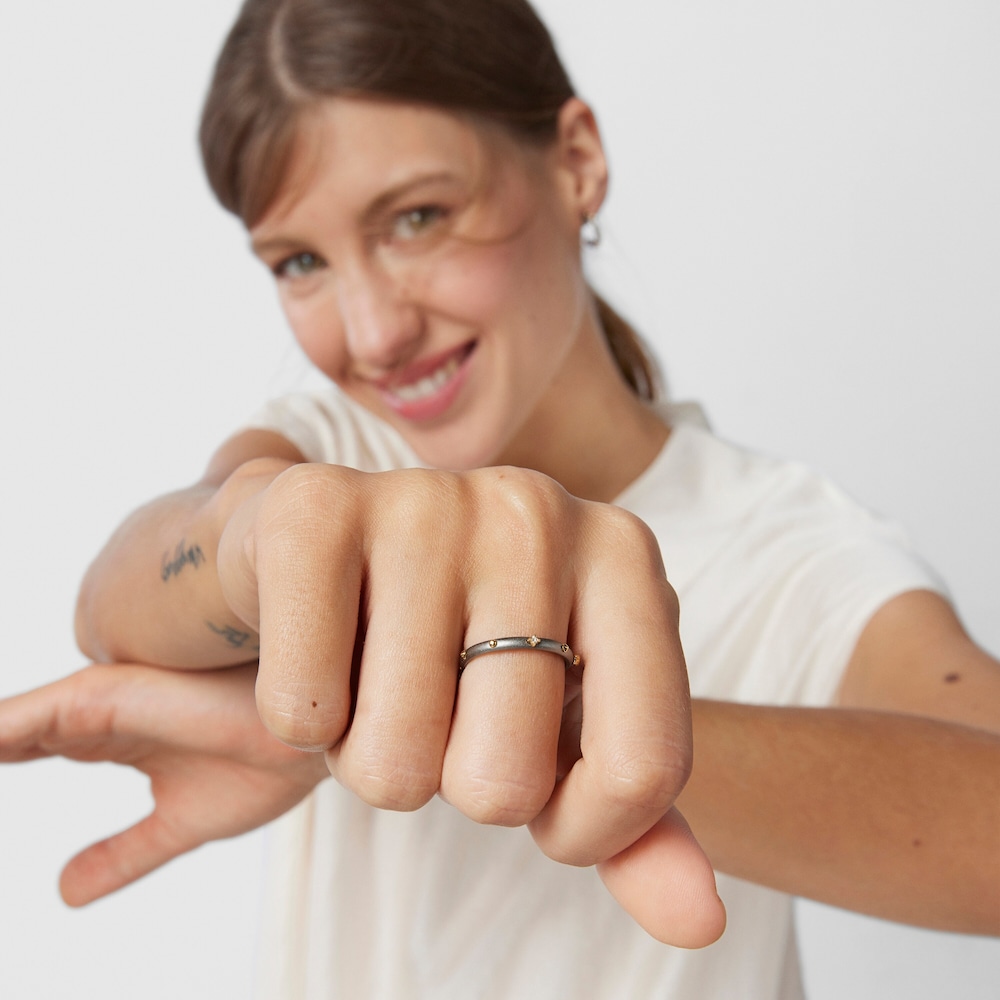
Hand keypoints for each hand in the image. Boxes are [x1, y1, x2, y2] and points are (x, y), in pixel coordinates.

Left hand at [0, 662, 326, 905]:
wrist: (312, 735)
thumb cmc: (266, 766)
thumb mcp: (178, 825)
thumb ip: (124, 852)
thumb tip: (65, 891)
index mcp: (111, 739)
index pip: (27, 752)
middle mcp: (97, 717)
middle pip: (5, 740)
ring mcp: (97, 704)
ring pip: (1, 731)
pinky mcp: (100, 699)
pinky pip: (13, 723)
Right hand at [218, 463, 700, 865]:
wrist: (339, 558)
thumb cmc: (463, 640)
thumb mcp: (567, 720)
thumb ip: (634, 816)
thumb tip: (700, 921)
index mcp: (624, 555)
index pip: (644, 771)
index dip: (579, 828)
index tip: (541, 792)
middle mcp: (536, 510)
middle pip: (501, 783)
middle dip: (454, 784)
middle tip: (440, 708)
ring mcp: (426, 500)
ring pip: (393, 762)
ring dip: (374, 757)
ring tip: (379, 677)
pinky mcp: (315, 509)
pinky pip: (303, 713)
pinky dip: (305, 722)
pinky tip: (325, 649)